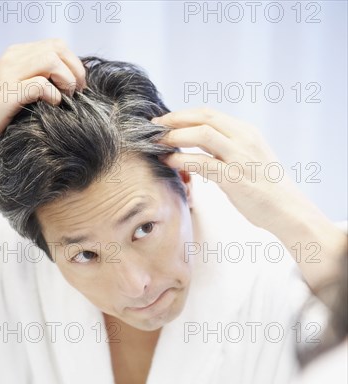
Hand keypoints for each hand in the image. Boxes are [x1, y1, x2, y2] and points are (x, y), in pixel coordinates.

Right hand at [0, 38, 86, 146]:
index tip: (79, 86)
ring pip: (51, 60)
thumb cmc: (0, 113)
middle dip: (75, 70)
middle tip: (77, 92)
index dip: (74, 64)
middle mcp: (13, 58)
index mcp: (18, 55)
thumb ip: (39, 79)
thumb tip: (72, 83)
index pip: (57, 45)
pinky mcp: (8, 93)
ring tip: (66, 98)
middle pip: (58, 48)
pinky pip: (40, 85)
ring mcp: (9, 74)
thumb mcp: (20, 88)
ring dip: (66, 80)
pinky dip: (53, 95)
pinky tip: (52, 106)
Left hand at [152, 107, 346, 290]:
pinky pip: (201, 162)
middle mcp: (244, 138)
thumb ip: (227, 151)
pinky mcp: (234, 177)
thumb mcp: (250, 160)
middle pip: (203, 117)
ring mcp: (239, 156)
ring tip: (157, 143)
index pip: (209, 114)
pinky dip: (181, 159)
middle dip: (174, 120)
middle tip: (154, 128)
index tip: (166, 121)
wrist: (288, 210)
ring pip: (201, 134)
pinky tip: (169, 161)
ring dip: (175, 136)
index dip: (183, 115)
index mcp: (247, 132)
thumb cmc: (267, 189)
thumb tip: (200, 149)